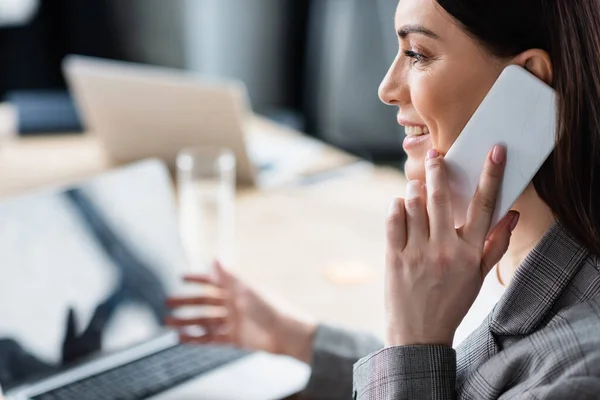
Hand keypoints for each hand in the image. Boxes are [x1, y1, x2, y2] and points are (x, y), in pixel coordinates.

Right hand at [166, 262, 316, 362]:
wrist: (287, 334)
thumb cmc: (271, 308)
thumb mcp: (247, 290)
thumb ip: (228, 276)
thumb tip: (215, 258)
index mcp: (237, 289)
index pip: (213, 282)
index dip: (197, 279)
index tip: (180, 278)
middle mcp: (234, 304)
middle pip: (205, 303)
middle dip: (186, 303)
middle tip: (167, 304)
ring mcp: (234, 322)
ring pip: (205, 321)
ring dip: (187, 322)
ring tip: (169, 323)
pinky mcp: (235, 338)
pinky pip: (211, 339)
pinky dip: (197, 338)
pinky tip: (183, 338)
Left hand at [385, 146, 518, 346]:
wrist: (419, 333)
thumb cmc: (451, 301)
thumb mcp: (479, 277)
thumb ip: (496, 245)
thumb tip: (513, 215)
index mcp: (470, 253)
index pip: (484, 207)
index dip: (492, 176)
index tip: (495, 152)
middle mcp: (444, 250)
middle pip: (442, 199)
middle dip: (438, 171)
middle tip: (435, 156)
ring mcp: (418, 253)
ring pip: (414, 205)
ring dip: (415, 190)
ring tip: (417, 187)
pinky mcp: (395, 257)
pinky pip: (393, 220)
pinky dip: (396, 207)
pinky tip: (400, 206)